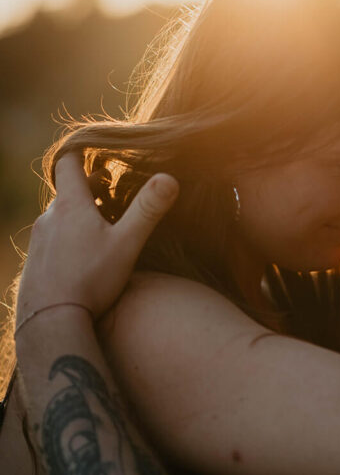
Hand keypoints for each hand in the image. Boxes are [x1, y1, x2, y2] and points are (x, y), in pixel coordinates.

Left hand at [16, 152, 178, 327]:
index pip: (68, 163)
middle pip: (68, 192)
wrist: (50, 321)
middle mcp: (49, 218)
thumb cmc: (91, 280)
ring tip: (103, 229)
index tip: (101, 154)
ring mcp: (38, 241)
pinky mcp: (35, 262)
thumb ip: (148, 210)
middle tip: (114, 195)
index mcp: (71, 205)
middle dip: (90, 190)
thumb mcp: (127, 244)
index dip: (83, 153)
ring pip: (60, 217)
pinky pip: (52, 240)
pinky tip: (85, 259)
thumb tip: (169, 178)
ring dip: (80, 217)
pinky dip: (69, 238)